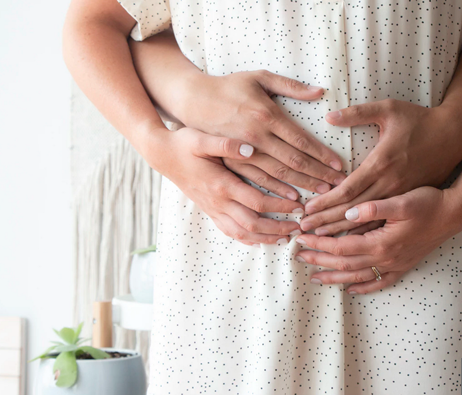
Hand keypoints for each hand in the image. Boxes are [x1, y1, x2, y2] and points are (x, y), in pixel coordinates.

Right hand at [142, 126, 304, 245]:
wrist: (161, 155)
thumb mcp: (202, 138)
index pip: (257, 202)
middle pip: (253, 224)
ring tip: (285, 238)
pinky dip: (247, 239)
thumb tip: (251, 148)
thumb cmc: (183, 144)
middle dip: (278, 229)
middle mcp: (218, 202)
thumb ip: (226, 144)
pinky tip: (260, 240)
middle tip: (298, 227)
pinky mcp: (209, 211)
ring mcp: (212, 209)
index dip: (280, 206)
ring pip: (242, 233)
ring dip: (265, 238)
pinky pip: (230, 232)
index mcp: (221, 184)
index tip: (299, 205)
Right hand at [171, 69, 346, 191]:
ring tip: (322, 195)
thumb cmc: (229, 86)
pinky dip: (276, 193)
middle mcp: (256, 137)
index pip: (301, 141)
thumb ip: (290, 86)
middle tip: (339, 185)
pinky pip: (257, 181)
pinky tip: (292, 200)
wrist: (193, 100)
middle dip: (318, 175)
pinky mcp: (232, 162)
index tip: (339, 165)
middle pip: (293, 162)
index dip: (322, 155)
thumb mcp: (259, 77)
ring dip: (302, 186)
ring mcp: (243, 153)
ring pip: (278, 176)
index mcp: (266, 115)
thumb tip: (319, 92)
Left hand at [294, 186, 461, 293]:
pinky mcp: (404, 266)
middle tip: (298, 256)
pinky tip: (351, 289)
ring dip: (334, 277)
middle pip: (344, 264)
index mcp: (380, 242)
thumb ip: (373, 208)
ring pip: (358, 276)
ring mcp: (395, 264)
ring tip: (315, 277)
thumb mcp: (401, 200)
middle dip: (319, 260)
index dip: (319, 243)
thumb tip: (348, 212)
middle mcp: (386, 258)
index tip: (301, 238)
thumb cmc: (428, 203)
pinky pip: (380, 282)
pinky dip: (364, 287)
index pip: (340, 246)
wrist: (454, 214)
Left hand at [300, 99, 461, 234]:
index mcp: (381, 164)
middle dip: (325, 221)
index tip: (306, 210)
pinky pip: (384, 224)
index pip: (347, 190)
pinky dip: (365, 233)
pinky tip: (350, 243)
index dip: (324, 202)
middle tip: (303, 230)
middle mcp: (389, 185)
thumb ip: (358, 113)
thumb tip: (329, 116)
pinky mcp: (408, 201)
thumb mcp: (389, 109)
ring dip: (341, 232)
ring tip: (319, 239)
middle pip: (351, 211)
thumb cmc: (420, 120)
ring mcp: (400, 196)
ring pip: (366, 222)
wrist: (456, 136)